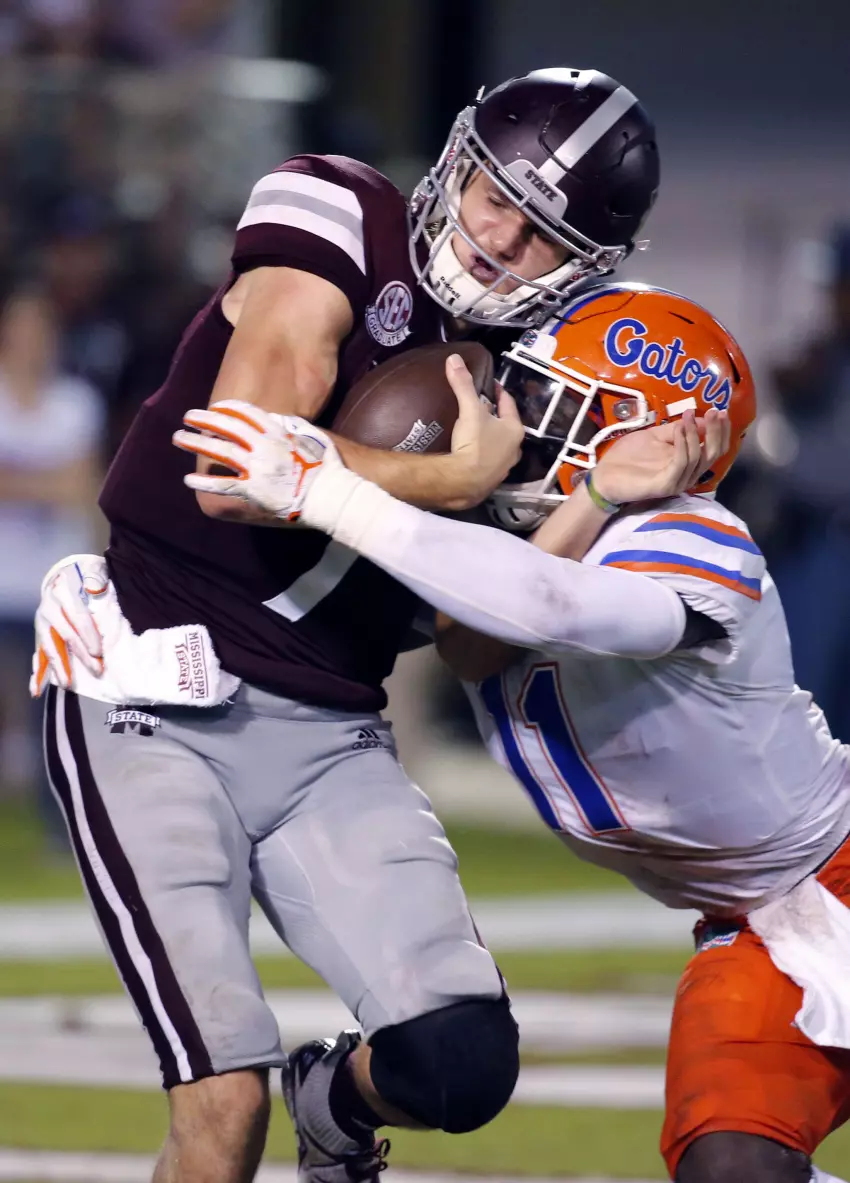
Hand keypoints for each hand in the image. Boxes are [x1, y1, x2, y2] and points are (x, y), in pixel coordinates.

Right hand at [31, 555, 105, 695]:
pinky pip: (38, 656)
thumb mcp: (93, 570)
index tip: (98, 652)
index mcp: (61, 594)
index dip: (88, 635)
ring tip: (66, 684)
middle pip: (66, 636)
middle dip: (81, 655)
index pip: (77, 617)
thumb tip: (96, 587)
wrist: (60, 579)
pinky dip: (37, 673)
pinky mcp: (40, 636)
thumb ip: (96, 576)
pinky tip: (35, 690)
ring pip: (50, 649)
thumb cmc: (82, 578)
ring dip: (59, 668)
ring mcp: (42, 625)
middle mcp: (48, 610)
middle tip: (97, 670)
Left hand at [173, 401, 339, 520]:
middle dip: (205, 420)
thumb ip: (292, 426)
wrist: (329, 494)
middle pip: (228, 427)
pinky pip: (224, 484)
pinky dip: (205, 481)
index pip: (248, 413)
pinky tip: (189, 479)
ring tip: (179, 438)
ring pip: (220, 451)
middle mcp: (264, 445)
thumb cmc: (327, 466)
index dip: (229, 408)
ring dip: (197, 443)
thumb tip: (278, 418)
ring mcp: (257, 467)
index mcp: (279, 431)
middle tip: (188, 416)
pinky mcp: (253, 489)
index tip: (216, 407)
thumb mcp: (313, 436)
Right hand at [444, 354, 523, 508]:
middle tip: (481, 406)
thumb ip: (463, 384)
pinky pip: (489, 461)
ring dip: (490, 437)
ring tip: (476, 428)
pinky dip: (483, 454)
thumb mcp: (469, 410)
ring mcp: (504, 467)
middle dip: (495, 416)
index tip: (490, 384)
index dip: (499, 392)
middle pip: (506, 426)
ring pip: (499, 445)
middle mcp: (514, 449)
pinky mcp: (491, 481)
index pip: (509, 404)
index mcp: (514, 429)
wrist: (465, 482)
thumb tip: (455, 359)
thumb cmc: (474, 443)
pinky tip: (471, 452)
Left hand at [592, 409, 730, 505]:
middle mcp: (688, 475)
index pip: (714, 449)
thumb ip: (677, 429)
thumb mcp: (655, 436)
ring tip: (688, 416)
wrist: (604, 476)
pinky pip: (681, 463)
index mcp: (688, 463)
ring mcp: (678, 482)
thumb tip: (700, 418)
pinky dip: (683, 444)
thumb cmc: (628, 457)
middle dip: (715, 431)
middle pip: (713, 454)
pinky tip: (680, 428)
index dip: (720, 430)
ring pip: (698, 457)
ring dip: (695, 433)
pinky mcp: (666, 486)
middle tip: (714, 412)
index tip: (719, 410)